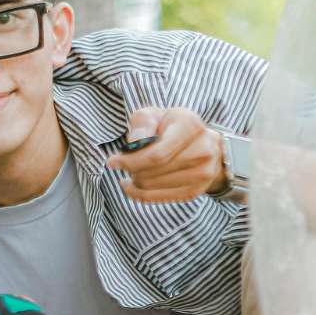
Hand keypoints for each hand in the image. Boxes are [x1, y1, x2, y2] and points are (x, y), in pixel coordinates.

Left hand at [105, 106, 227, 201]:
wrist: (201, 142)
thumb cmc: (170, 126)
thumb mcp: (154, 115)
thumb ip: (142, 125)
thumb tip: (135, 143)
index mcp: (191, 126)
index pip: (157, 154)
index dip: (130, 161)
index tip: (112, 162)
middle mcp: (203, 150)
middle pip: (154, 171)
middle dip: (132, 169)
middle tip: (123, 164)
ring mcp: (203, 173)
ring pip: (155, 186)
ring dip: (136, 182)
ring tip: (130, 172)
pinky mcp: (196, 191)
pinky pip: (161, 199)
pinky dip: (141, 194)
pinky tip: (134, 186)